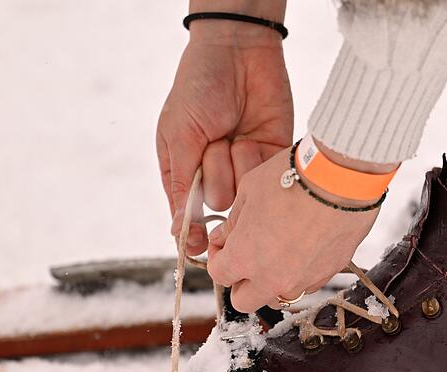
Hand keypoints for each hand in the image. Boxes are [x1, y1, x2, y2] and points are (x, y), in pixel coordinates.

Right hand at [156, 16, 292, 255]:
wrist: (239, 52)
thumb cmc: (199, 88)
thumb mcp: (179, 135)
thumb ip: (181, 183)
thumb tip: (177, 228)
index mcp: (185, 172)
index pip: (187, 217)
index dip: (193, 234)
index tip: (199, 243)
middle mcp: (215, 175)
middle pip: (217, 206)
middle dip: (214, 176)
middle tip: (213, 143)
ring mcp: (244, 169)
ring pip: (242, 196)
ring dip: (235, 164)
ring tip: (233, 134)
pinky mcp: (269, 160)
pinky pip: (264, 180)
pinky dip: (256, 161)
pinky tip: (252, 137)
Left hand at [207, 147, 380, 311]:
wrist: (341, 179)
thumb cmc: (293, 179)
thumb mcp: (249, 191)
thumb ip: (233, 222)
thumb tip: (225, 236)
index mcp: (244, 258)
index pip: (219, 274)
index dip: (218, 256)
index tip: (226, 242)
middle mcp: (272, 278)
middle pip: (244, 301)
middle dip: (241, 281)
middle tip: (248, 255)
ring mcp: (302, 281)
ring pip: (278, 298)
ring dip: (271, 282)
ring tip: (278, 253)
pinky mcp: (328, 274)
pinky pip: (307, 285)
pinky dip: (299, 274)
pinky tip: (304, 247)